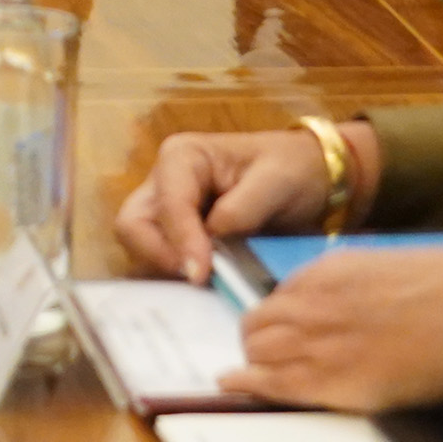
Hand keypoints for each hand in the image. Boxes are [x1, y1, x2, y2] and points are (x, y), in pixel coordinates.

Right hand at [113, 122, 373, 280]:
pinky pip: (160, 259)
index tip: (201, 273)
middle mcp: (164, 181)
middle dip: (157, 255)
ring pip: (139, 245)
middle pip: (133, 225)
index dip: (180, 239)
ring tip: (205, 282)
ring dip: (165, 268)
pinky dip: (175, 275)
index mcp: (183, 156)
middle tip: (196, 279)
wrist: (309, 177)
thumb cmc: (292, 168)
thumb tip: (212, 237)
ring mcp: (165, 209)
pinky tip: (206, 284)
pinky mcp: (176, 235)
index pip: (168, 203)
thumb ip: (242, 207)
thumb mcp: (277, 180)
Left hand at [217, 246, 442, 413]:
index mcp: (326, 272)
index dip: (280, 316)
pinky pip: (271, 384)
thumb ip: (353, 288)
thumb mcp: (388, 270)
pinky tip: (233, 385)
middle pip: (257, 324)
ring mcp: (316, 343)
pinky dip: (248, 384)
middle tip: (263, 353)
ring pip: (257, 352)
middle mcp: (311, 304)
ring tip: (251, 373)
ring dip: (254, 362)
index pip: (279, 296)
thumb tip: (345, 306)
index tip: (284, 327)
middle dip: (258, 339)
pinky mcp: (330, 383)